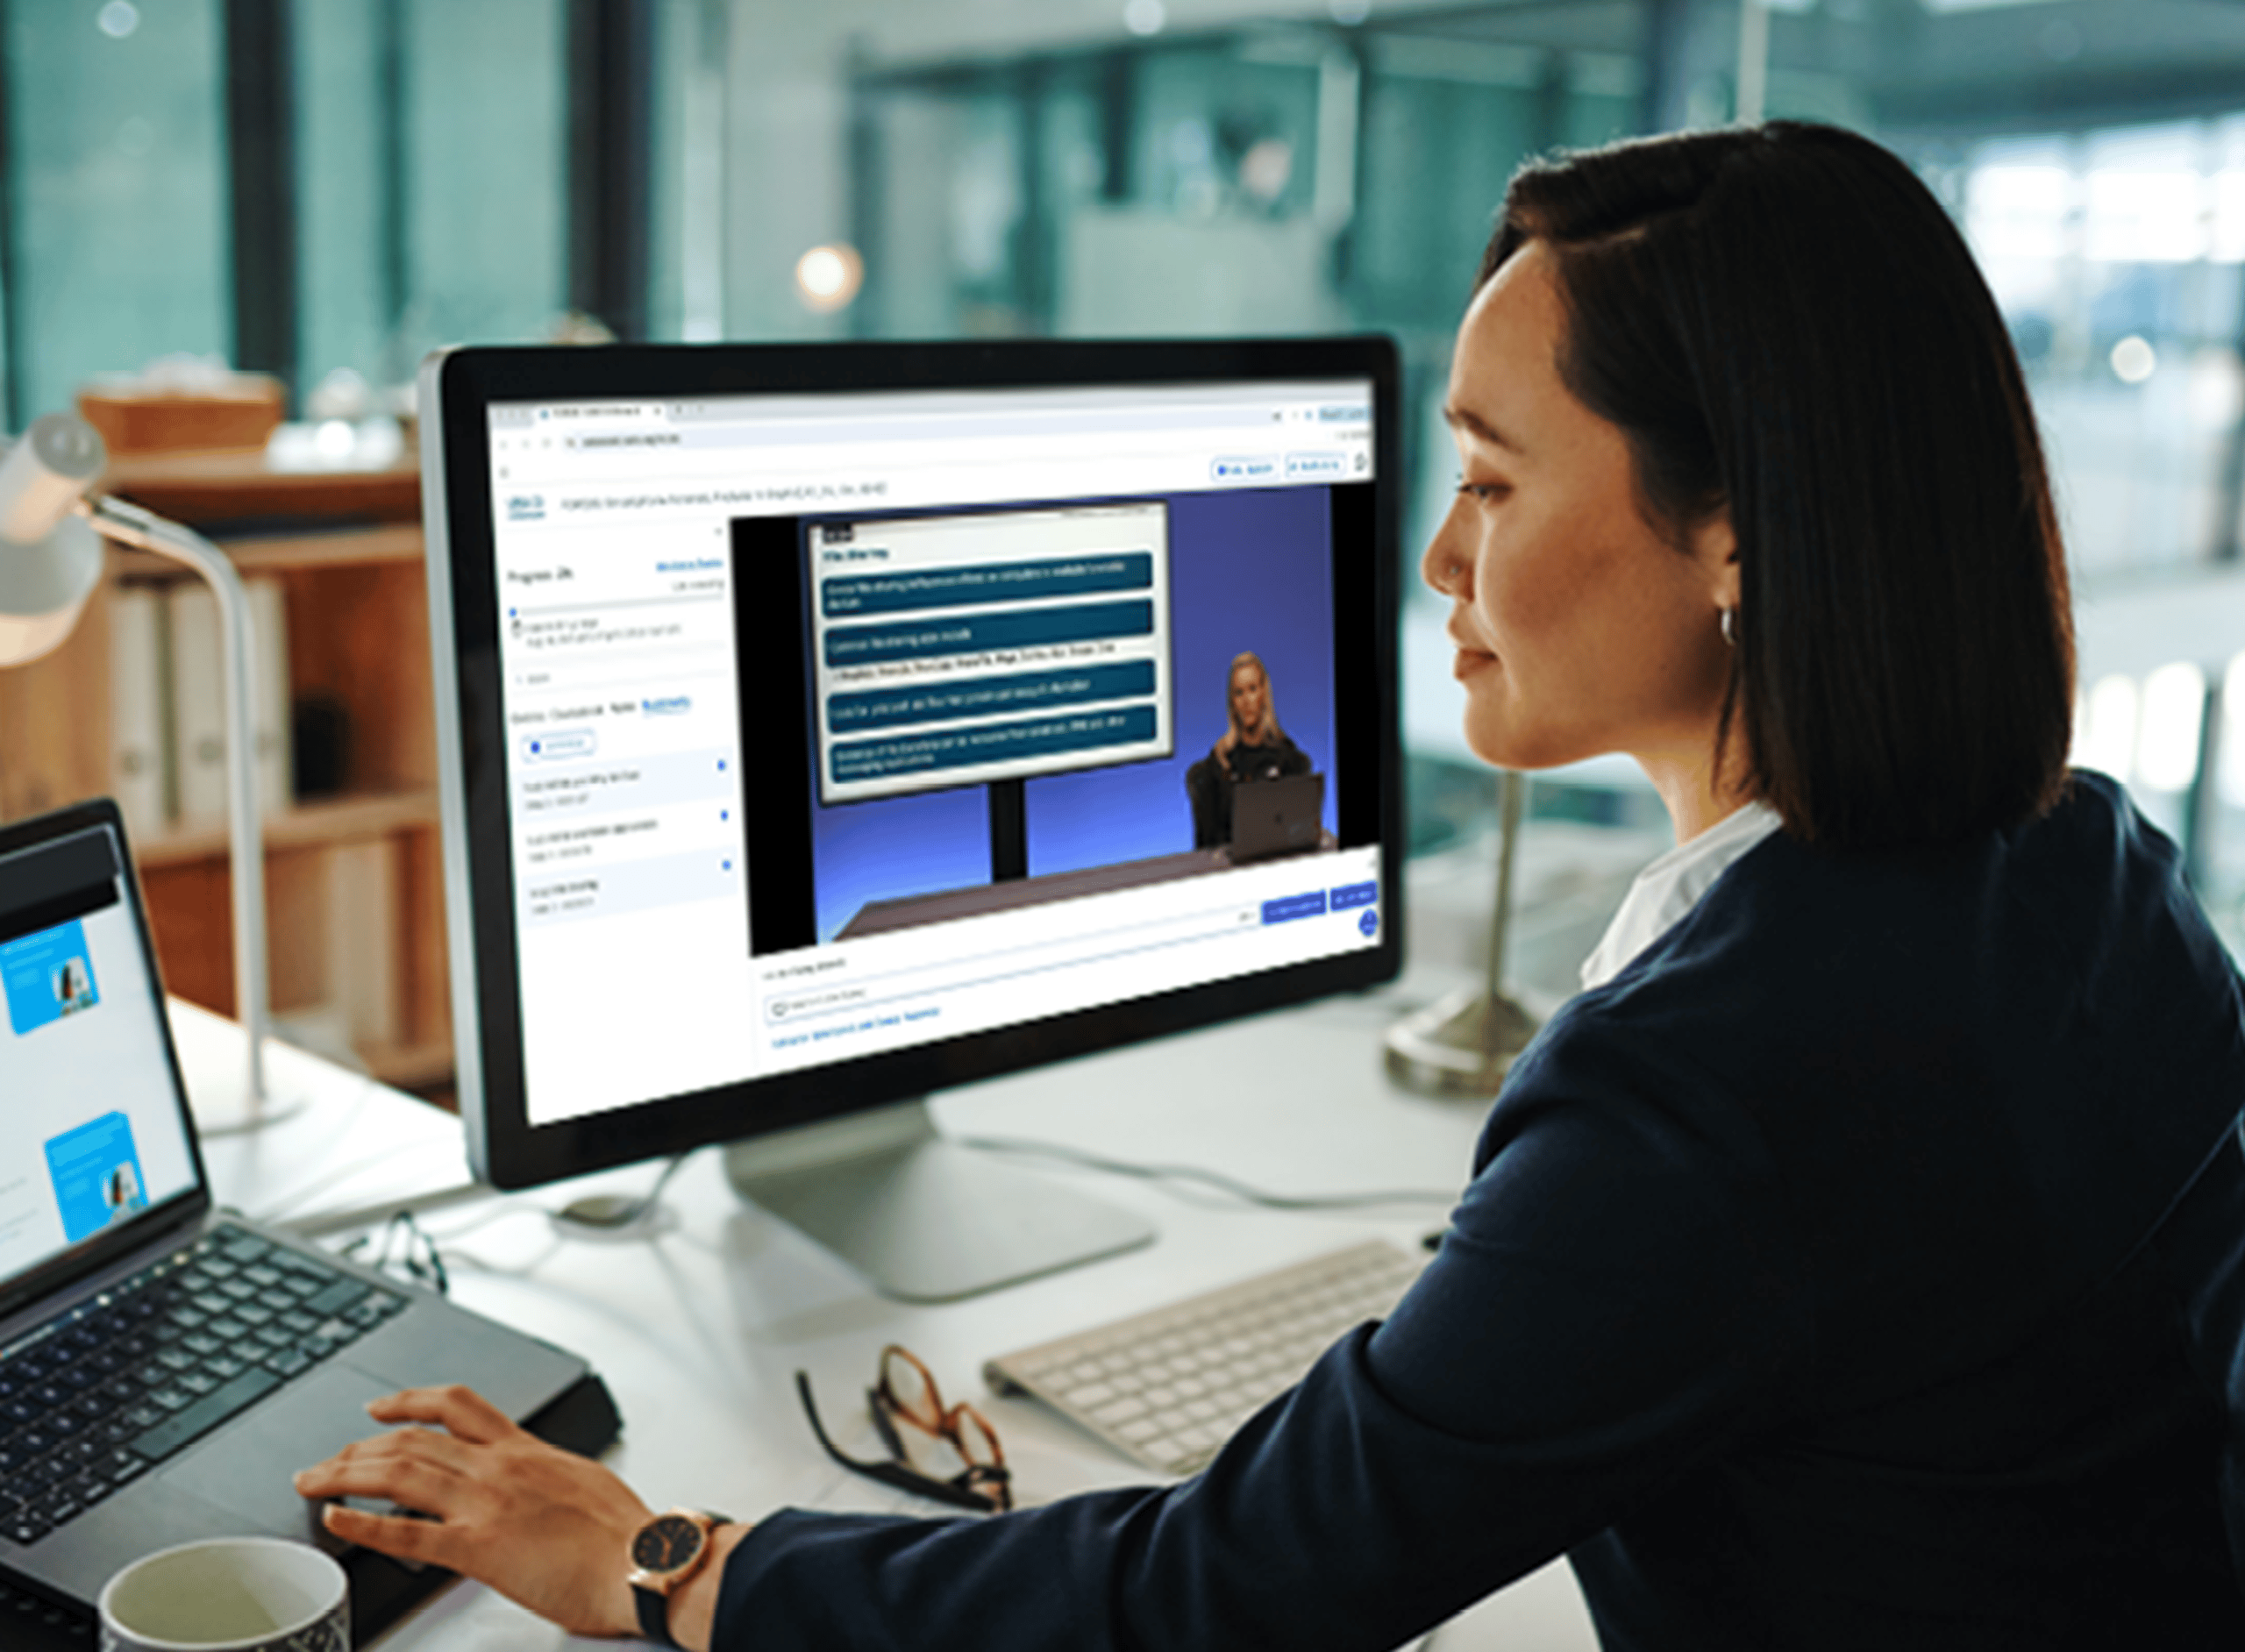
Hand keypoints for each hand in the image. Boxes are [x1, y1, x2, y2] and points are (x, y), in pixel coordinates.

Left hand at [293, 1384, 651, 1639]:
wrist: (645, 1561)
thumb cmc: (626, 1534)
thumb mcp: (585, 1483)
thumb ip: (548, 1480)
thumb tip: (537, 1489)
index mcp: (526, 1451)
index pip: (459, 1407)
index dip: (411, 1401)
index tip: (381, 1407)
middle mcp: (500, 1468)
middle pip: (413, 1438)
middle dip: (360, 1445)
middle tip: (328, 1458)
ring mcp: (487, 1505)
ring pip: (400, 1473)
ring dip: (346, 1473)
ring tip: (313, 1480)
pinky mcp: (481, 1548)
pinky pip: (407, 1533)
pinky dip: (364, 1525)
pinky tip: (336, 1520)